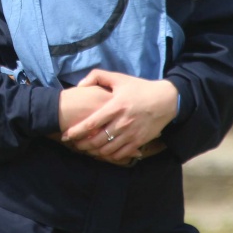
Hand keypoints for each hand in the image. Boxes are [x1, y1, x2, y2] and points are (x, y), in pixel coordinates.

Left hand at [61, 70, 177, 163]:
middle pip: (97, 140)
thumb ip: (97, 76)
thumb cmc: (139, 88)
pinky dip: (110, 156)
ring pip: (108, 149)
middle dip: (83, 145)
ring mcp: (131, 133)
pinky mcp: (139, 141)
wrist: (165, 100)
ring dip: (94, 152)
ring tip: (86, 150)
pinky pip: (121, 154)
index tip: (67, 135)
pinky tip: (103, 153)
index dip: (77, 131)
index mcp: (115, 106)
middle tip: (74, 144)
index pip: (92, 122)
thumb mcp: (118, 78)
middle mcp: (123, 122)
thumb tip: (79, 85)